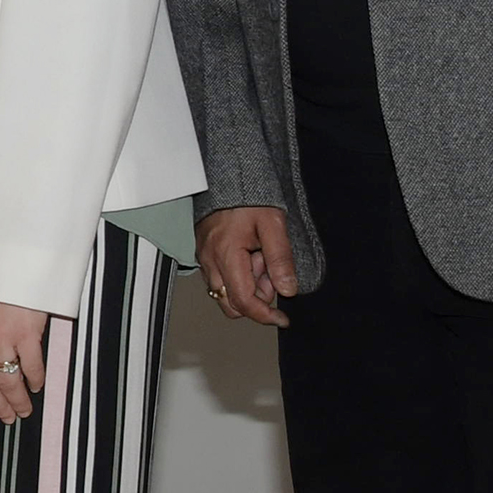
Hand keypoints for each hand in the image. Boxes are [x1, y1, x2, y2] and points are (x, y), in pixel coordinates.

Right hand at [194, 207, 296, 329]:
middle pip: (232, 305)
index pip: (243, 301)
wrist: (228, 174)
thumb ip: (281, 259)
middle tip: (271, 273)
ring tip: (260, 258)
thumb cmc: (248, 195)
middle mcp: (210, 261)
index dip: (265, 315)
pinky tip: (250, 255)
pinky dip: (239, 276)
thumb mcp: (273, 224)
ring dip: (248, 286)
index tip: (282, 318)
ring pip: (226, 293)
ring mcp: (204, 258)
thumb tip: (288, 290)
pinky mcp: (204, 254)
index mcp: (226, 255)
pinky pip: (220, 278)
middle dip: (256, 298)